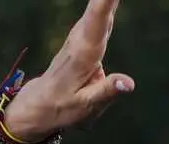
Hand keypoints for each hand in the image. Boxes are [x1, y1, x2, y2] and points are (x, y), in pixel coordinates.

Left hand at [4, 0, 134, 140]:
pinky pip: (98, 13)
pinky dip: (106, 1)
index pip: (97, 23)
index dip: (106, 3)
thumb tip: (129, 83)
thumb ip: (107, 92)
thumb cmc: (61, 107)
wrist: (39, 105)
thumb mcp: (85, 106)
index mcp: (83, 55)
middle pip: (98, 9)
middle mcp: (80, 40)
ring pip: (98, 9)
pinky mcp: (83, 37)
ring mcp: (80, 37)